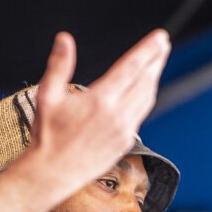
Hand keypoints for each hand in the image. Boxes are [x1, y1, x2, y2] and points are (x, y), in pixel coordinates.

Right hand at [15, 29, 170, 190]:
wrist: (52, 173)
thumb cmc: (47, 136)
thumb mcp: (47, 96)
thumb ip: (59, 65)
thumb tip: (64, 39)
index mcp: (100, 100)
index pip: (131, 68)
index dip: (148, 50)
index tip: (160, 37)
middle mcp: (117, 115)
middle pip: (145, 81)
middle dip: (156, 60)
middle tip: (164, 44)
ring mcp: (124, 131)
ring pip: (147, 98)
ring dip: (153, 78)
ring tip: (157, 63)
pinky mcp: (125, 143)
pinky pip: (141, 114)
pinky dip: (147, 97)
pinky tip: (145, 91)